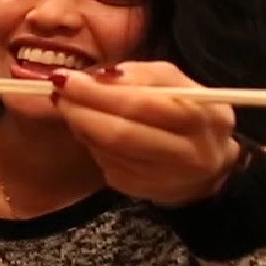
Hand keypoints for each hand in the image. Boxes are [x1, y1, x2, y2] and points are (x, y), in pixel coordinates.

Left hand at [50, 63, 241, 206]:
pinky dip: (92, 143)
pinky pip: (107, 164)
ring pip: (110, 150)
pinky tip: (88, 130)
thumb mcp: (176, 85)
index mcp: (204, 117)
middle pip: (122, 132)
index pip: (145, 103)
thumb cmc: (187, 114)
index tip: (70, 79)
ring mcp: (164, 177)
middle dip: (83, 110)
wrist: (206, 168)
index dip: (102, 92)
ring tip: (69, 106)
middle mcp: (189, 153)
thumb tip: (98, 77)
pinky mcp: (141, 190)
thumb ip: (142, 76)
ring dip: (82, 126)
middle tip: (59, 93)